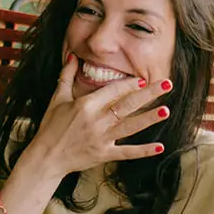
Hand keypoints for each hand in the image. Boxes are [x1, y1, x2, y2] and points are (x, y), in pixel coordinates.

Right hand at [23, 56, 170, 176]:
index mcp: (86, 106)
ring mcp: (102, 139)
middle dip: (148, 94)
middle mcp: (96, 121)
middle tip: (167, 84)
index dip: (129, 85)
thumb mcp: (57, 98)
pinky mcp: (104, 154)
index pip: (113, 91)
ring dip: (149, 118)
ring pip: (130, 127)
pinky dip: (143, 151)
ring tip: (166, 110)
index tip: (144, 79)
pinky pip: (127, 152)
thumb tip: (72, 56)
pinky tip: (160, 147)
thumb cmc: (50, 127)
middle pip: (127, 105)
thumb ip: (66, 76)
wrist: (45, 157)